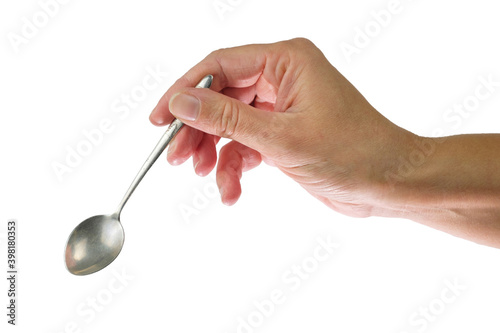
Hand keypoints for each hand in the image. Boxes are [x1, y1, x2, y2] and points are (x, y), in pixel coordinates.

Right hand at [149, 38, 412, 215]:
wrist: (389, 183)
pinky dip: (235, 168)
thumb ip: (226, 119)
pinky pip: (246, 145)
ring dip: (215, 153)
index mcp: (286, 61)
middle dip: (199, 130)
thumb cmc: (352, 153)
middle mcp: (282, 78)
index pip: (219, 66)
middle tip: (177, 158)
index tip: (160, 120)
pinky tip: (233, 191)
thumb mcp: (281, 137)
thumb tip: (180, 102)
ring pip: (230, 124)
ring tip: (207, 178)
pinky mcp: (282, 133)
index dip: (184, 91)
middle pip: (221, 97)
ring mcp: (281, 107)